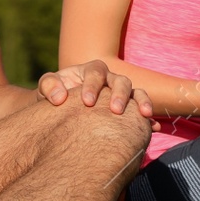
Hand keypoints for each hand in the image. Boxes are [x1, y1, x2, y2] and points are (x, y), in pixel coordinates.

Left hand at [39, 59, 153, 117]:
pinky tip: (153, 128)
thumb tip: (59, 97)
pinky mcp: (128, 109)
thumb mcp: (47, 88)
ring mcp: (120, 94)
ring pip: (136, 92)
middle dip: (119, 94)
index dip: (93, 85)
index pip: (96, 72)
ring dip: (141, 101)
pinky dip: (148, 118)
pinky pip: (142, 110)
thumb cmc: (54, 96)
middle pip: (121, 81)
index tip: (87, 102)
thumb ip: (49, 86)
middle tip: (115, 110)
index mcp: (90, 72)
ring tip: (143, 115)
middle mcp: (109, 80)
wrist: (62, 110)